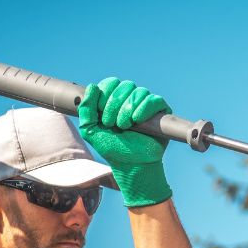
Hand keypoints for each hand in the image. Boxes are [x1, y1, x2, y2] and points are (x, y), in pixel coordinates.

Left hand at [78, 77, 172, 206]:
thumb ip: (86, 109)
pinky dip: (144, 109)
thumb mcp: (90, 130)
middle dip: (115, 105)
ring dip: (128, 109)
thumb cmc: (112, 148)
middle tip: (113, 124)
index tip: (102, 117)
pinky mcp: (161, 112)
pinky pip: (154, 100)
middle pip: (125, 85)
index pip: (111, 83)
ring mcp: (147, 104)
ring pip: (139, 92)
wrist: (131, 164)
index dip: (105, 95)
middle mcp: (131, 99)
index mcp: (115, 100)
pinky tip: (137, 121)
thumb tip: (92, 86)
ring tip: (125, 126)